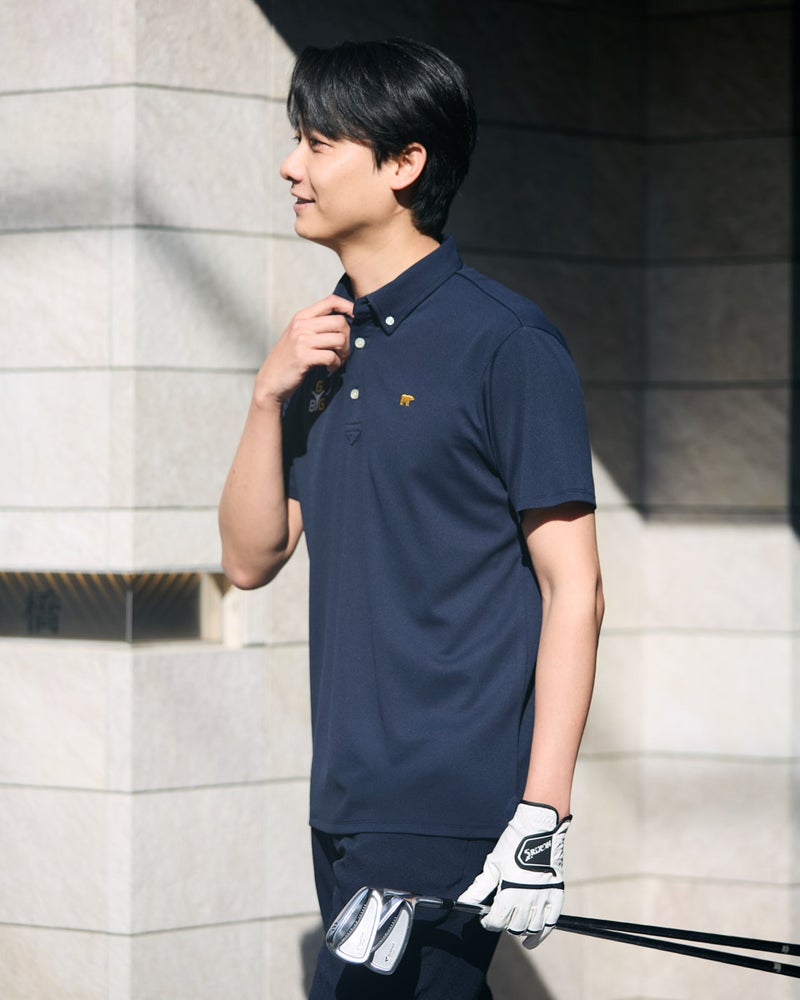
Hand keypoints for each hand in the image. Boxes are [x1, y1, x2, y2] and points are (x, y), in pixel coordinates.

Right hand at [254, 294, 352, 406]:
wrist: (270, 381)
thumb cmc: (289, 359)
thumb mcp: (299, 336)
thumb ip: (316, 326)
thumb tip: (346, 321)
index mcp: (301, 317)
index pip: (331, 301)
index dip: (348, 307)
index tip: (356, 319)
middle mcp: (301, 325)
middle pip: (339, 321)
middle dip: (349, 338)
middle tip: (343, 352)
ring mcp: (301, 341)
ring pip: (339, 339)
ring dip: (344, 353)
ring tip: (337, 361)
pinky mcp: (303, 357)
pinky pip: (331, 356)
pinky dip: (336, 364)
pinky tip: (329, 368)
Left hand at [458, 802, 569, 947]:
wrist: (538, 829)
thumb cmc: (512, 845)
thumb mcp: (492, 865)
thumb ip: (479, 888)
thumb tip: (464, 902)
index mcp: (510, 892)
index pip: (497, 921)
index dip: (488, 922)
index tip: (485, 918)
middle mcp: (528, 899)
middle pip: (514, 927)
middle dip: (504, 924)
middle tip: (501, 915)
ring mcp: (544, 898)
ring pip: (532, 928)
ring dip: (521, 929)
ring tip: (514, 923)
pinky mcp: (556, 894)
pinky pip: (551, 923)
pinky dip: (541, 934)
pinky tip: (531, 940)